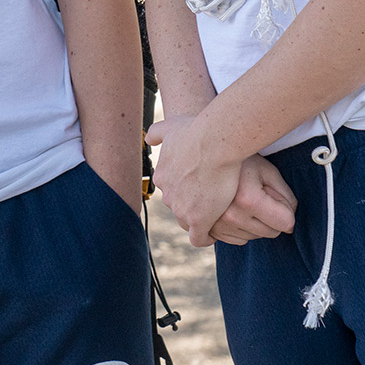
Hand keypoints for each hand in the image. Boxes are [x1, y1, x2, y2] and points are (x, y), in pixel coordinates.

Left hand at [146, 114, 241, 247]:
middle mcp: (167, 194)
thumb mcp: (171, 126)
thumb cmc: (197, 131)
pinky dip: (206, 237)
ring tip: (216, 217)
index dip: (186, 191)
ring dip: (200, 221)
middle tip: (210, 203)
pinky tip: (214, 233)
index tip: (199, 189)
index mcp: (162, 176)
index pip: (172, 191)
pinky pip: (199, 238)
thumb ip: (157, 133)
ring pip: (188, 222)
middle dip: (192, 207)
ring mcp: (181, 209)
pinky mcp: (199, 220)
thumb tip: (149, 140)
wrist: (215, 143)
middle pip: (179, 207)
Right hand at [204, 155, 297, 244]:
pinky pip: (238, 239)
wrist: (204, 155)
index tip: (275, 194)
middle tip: (260, 195)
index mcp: (248, 200)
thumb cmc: (240, 160)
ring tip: (244, 199)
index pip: (286, 222)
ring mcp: (217, 224)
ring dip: (256, 223)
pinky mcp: (208, 229)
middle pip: (271, 232)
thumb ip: (286, 196)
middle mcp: (231, 216)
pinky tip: (235, 209)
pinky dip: (241, 228)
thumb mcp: (268, 171)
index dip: (286, 208)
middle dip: (272, 217)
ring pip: (255, 237)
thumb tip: (290, 221)